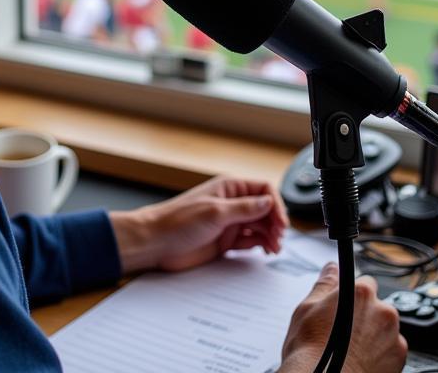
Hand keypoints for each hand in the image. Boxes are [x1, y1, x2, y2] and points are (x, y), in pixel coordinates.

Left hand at [108, 175, 287, 274]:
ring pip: (259, 226)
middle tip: (278, 239)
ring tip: (273, 248)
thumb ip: (244, 209)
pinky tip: (263, 250)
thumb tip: (269, 202)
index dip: (275, 205)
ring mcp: (228, 222)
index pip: (263, 189)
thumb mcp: (215, 213)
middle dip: (274, 223)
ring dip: (269, 235)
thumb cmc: (178, 221)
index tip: (281, 223)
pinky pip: (249, 240)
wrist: (156, 242)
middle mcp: (231, 203)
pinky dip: (259, 245)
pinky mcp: (225, 240)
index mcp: (229, 188)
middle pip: (264, 209)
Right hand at [280, 263, 406, 372]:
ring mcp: (395, 338)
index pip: (365, 282)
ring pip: (385, 329)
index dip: (353, 295)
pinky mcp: (401, 361)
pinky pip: (392, 350)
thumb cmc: (313, 351)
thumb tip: (331, 268)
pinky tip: (362, 360)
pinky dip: (381, 354)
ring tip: (353, 349)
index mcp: (361, 293)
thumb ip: (325, 284)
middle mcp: (383, 312)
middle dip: (365, 315)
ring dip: (374, 334)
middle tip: (345, 330)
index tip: (345, 306)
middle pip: (377, 306)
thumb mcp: (307, 308)